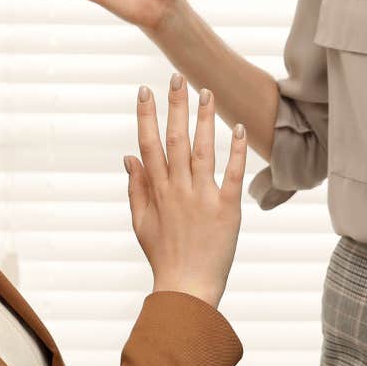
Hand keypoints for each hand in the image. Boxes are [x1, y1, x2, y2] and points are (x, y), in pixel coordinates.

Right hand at [124, 74, 246, 306]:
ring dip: (203, 119)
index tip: (145, 90)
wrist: (187, 288)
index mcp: (157, 191)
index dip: (146, 116)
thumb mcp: (141, 223)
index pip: (149, 144)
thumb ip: (136, 187)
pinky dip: (234, 151)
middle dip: (175, 106)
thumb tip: (129, 156)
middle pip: (174, 139)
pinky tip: (238, 128)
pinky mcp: (227, 209)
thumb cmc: (164, 257)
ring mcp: (202, 198)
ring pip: (202, 150)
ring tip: (206, 91)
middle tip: (177, 77)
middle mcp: (178, 190)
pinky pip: (231, 174)